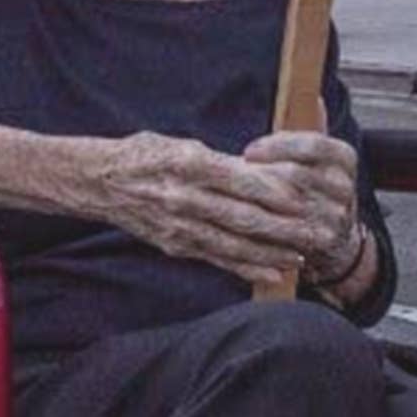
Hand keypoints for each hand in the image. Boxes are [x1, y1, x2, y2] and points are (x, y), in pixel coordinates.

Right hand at [97, 130, 333, 282]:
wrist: (99, 181)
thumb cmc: (146, 155)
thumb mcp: (182, 145)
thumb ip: (221, 161)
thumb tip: (262, 171)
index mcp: (189, 165)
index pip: (241, 180)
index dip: (275, 192)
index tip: (305, 197)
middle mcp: (185, 198)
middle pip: (243, 216)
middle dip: (284, 226)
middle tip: (316, 231)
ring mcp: (179, 226)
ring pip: (234, 242)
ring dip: (271, 251)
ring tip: (302, 255)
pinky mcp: (176, 245)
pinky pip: (217, 258)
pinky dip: (246, 267)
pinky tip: (272, 272)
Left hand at [244, 130, 363, 280]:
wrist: (339, 239)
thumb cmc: (320, 190)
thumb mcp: (321, 158)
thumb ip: (313, 129)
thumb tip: (314, 96)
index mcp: (345, 158)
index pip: (313, 145)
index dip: (277, 146)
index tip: (249, 151)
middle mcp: (345, 186)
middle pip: (297, 174)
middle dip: (260, 174)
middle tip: (231, 176)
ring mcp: (336, 215)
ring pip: (288, 204)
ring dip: (255, 199)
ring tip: (232, 195)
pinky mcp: (323, 241)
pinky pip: (286, 230)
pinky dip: (261, 224)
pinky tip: (244, 218)